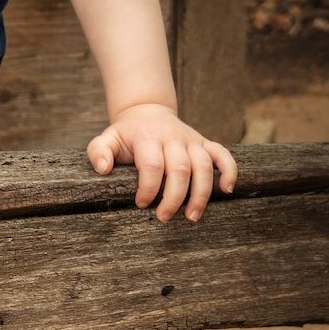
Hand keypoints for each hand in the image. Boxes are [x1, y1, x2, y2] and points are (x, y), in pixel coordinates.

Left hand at [85, 104, 236, 223]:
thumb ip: (99, 152)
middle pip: (180, 169)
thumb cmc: (126, 134)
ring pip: (204, 166)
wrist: (146, 112)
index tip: (142, 204)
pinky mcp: (204, 143)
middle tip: (164, 217)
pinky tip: (226, 190)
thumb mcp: (107, 138)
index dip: (148, 188)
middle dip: (174, 198)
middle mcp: (172, 138)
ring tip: (192, 216)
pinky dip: (229, 170)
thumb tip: (104, 169)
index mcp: (148, 138)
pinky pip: (223, 154)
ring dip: (201, 193)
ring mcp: (191, 140)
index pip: (152, 164)